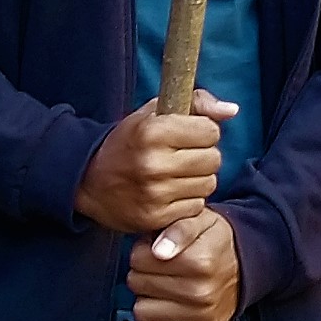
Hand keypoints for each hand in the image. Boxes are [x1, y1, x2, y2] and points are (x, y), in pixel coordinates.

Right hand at [76, 96, 235, 232]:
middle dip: (203, 155)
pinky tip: (170, 192)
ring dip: (198, 179)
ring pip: (209, 184)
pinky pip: (196, 206)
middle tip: (183, 156)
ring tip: (176, 174)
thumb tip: (232, 110)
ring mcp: (154, 193)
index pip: (210, 131)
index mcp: (152, 131)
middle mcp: (153, 163)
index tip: (188, 135)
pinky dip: (188, 199)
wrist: (88, 180)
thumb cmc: (128, 142)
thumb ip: (196, 103)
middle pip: (213, 159)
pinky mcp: (155, 217)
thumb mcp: (153, 112)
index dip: (202, 131)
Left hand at [131, 207, 243, 320]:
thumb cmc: (216, 242)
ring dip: (147, 301)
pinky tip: (162, 313)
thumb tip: (158, 250)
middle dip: (143, 274)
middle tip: (160, 270)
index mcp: (199, 261)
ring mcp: (202, 316)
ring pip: (142, 312)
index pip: (138, 259)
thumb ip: (178, 228)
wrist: (245, 265)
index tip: (153, 251)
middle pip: (137, 284)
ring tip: (163, 290)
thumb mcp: (199, 220)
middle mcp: (201, 291)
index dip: (140, 251)